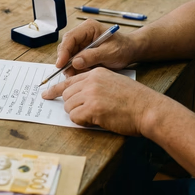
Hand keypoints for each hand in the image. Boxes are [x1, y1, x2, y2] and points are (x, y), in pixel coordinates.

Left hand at [41, 67, 165, 134]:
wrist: (148, 109)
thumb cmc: (135, 100)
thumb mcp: (113, 83)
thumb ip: (95, 85)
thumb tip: (78, 95)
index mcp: (96, 73)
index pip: (69, 80)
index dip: (55, 89)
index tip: (46, 93)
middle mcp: (91, 81)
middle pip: (66, 94)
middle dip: (71, 105)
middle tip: (83, 112)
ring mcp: (91, 94)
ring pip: (68, 106)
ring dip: (78, 114)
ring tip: (94, 116)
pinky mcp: (93, 109)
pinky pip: (75, 117)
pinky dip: (81, 121)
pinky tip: (95, 120)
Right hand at [56, 19, 134, 75]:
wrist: (130, 51)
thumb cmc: (123, 48)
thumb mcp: (109, 53)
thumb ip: (92, 56)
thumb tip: (75, 62)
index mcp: (88, 28)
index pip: (70, 38)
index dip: (63, 51)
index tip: (61, 64)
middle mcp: (82, 34)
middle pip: (66, 47)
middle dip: (66, 61)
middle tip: (69, 74)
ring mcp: (82, 43)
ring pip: (69, 56)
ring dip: (72, 67)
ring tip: (80, 75)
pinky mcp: (83, 51)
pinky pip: (74, 61)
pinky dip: (77, 69)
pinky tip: (84, 73)